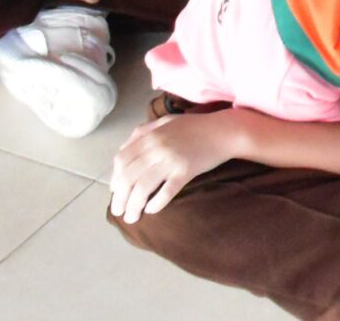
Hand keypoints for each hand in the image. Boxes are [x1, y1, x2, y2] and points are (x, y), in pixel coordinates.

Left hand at [110, 111, 236, 222]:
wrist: (224, 131)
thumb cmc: (195, 127)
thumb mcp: (165, 122)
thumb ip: (142, 132)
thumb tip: (123, 152)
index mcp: (150, 135)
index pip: (122, 160)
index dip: (115, 178)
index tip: (115, 192)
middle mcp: (157, 148)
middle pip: (129, 177)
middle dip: (120, 198)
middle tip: (118, 212)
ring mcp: (171, 160)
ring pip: (144, 187)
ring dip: (134, 206)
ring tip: (132, 218)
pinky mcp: (186, 171)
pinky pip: (166, 191)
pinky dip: (156, 203)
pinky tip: (152, 210)